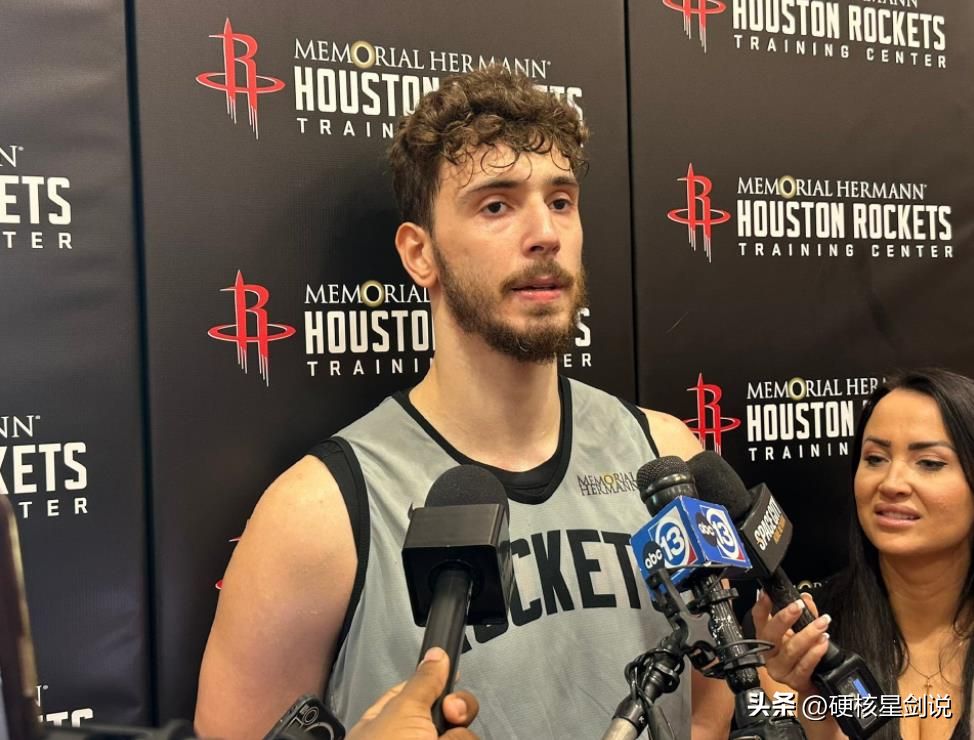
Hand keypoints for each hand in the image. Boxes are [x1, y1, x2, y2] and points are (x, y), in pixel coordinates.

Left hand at [346, 647, 478, 739]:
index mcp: (388, 721)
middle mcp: (411, 739)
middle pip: (449, 713)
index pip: (419, 692)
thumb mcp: (402, 712)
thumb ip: (423, 682)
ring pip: (463, 737)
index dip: (438, 683)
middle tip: (450, 716)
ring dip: (460, 739)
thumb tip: (436, 654)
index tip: (451, 676)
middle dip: (458, 711)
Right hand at [752, 590, 831, 696]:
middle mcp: (769, 653)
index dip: (762, 606)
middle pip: (771, 634)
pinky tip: (823, 643)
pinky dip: (815, 653)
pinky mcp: (794, 681)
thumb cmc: (802, 655)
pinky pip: (804, 666)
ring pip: (790, 650)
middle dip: (785, 618)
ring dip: (808, 634)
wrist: (812, 685)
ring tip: (821, 624)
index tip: (768, 594)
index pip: (759, 618)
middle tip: (799, 606)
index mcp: (766, 637)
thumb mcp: (801, 631)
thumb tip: (806, 599)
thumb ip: (805, 613)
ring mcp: (780, 669)